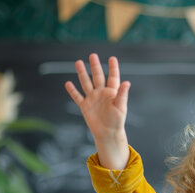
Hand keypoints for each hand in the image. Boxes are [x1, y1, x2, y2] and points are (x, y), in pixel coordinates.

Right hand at [65, 53, 130, 168]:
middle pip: (97, 76)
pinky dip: (72, 91)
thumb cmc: (117, 121)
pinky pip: (77, 97)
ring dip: (82, 73)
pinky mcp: (85, 106)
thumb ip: (122, 94)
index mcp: (112, 92)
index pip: (113, 77)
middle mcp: (102, 93)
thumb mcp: (121, 107)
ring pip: (86, 83)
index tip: (112, 58)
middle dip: (95, 66)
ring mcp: (92, 99)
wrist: (108, 134)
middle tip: (92, 55)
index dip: (113, 68)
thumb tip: (127, 82)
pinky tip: (68, 83)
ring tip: (78, 62)